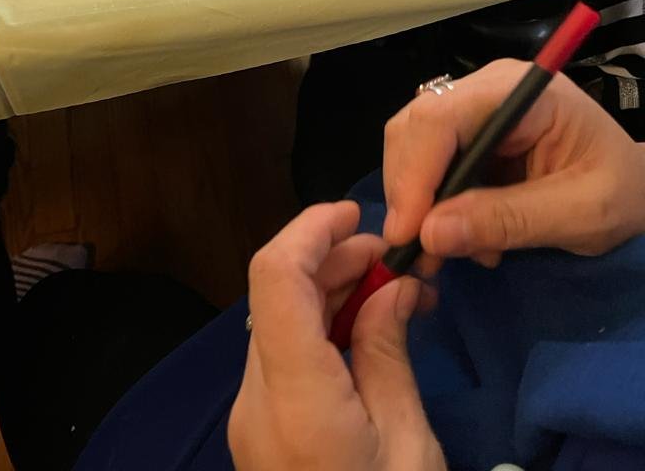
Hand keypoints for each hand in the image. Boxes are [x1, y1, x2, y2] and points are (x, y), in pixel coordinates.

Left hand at [229, 202, 445, 470]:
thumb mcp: (408, 444)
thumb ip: (389, 355)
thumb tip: (391, 288)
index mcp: (294, 396)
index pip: (276, 277)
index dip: (310, 229)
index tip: (355, 215)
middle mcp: (256, 396)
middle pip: (278, 294)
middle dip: (333, 259)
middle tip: (394, 260)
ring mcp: (251, 415)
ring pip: (280, 321)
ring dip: (329, 292)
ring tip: (390, 290)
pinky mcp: (260, 430)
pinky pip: (283, 356)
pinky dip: (321, 329)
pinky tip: (365, 331)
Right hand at [383, 60, 644, 268]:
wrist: (636, 186)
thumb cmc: (623, 191)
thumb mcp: (581, 214)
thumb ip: (508, 220)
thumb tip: (430, 234)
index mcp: (522, 91)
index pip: (443, 116)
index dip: (415, 172)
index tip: (408, 233)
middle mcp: (486, 88)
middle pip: (416, 127)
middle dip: (409, 193)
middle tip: (421, 255)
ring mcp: (472, 108)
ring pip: (411, 145)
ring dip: (417, 203)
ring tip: (448, 253)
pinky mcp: (466, 134)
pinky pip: (425, 163)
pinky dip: (429, 205)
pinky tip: (462, 237)